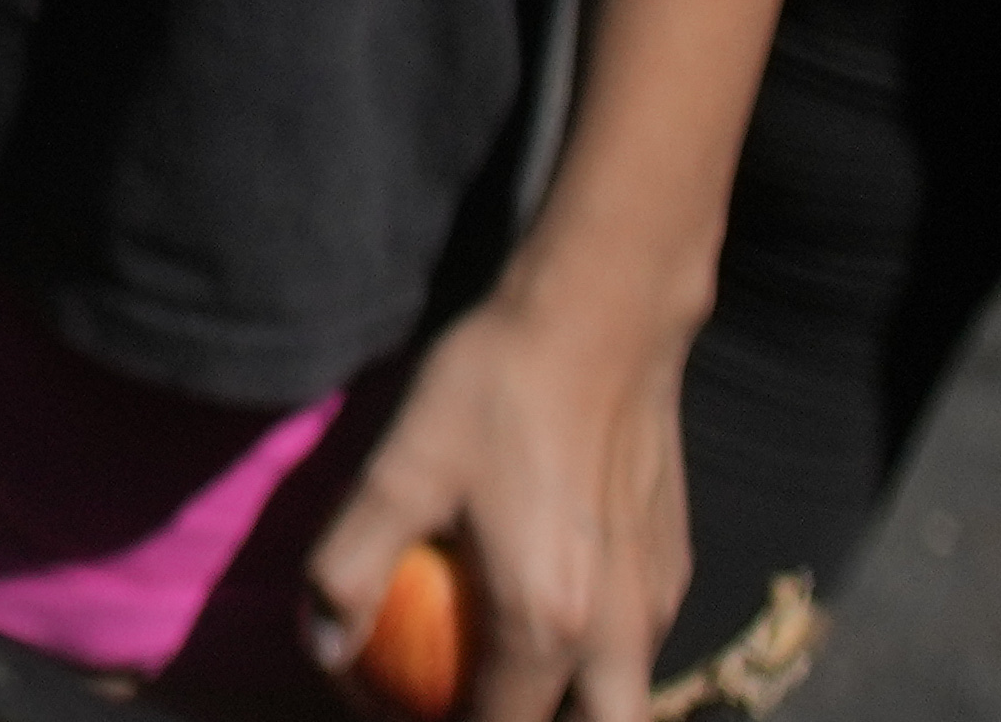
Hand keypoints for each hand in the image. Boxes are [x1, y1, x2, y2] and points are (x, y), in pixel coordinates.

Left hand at [303, 271, 690, 719]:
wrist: (602, 318)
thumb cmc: (493, 391)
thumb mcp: (398, 470)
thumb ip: (350, 566)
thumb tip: (324, 649)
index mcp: (546, 626)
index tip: (396, 701)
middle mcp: (618, 634)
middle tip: (472, 695)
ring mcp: (658, 603)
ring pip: (624, 700)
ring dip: (572, 704)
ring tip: (506, 669)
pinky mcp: (676, 565)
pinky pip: (641, 646)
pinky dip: (599, 659)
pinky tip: (548, 607)